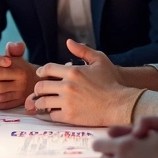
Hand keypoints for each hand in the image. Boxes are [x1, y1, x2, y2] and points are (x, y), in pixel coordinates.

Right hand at [0, 42, 38, 109]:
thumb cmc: (1, 68)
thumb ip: (14, 50)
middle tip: (21, 75)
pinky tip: (14, 93)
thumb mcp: (6, 56)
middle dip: (7, 74)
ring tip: (19, 84)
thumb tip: (18, 45)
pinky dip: (7, 98)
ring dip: (9, 87)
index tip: (9, 61)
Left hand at [23, 40, 141, 125]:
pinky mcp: (70, 116)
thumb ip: (83, 51)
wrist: (119, 105)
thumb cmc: (111, 82)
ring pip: (43, 102)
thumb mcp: (100, 60)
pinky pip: (51, 115)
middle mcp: (67, 86)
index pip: (47, 69)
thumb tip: (69, 42)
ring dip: (41, 102)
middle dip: (38, 88)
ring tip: (43, 102)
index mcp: (73, 71)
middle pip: (41, 86)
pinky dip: (51, 113)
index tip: (41, 75)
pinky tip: (55, 111)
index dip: (41, 71)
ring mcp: (67, 102)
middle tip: (40, 91)